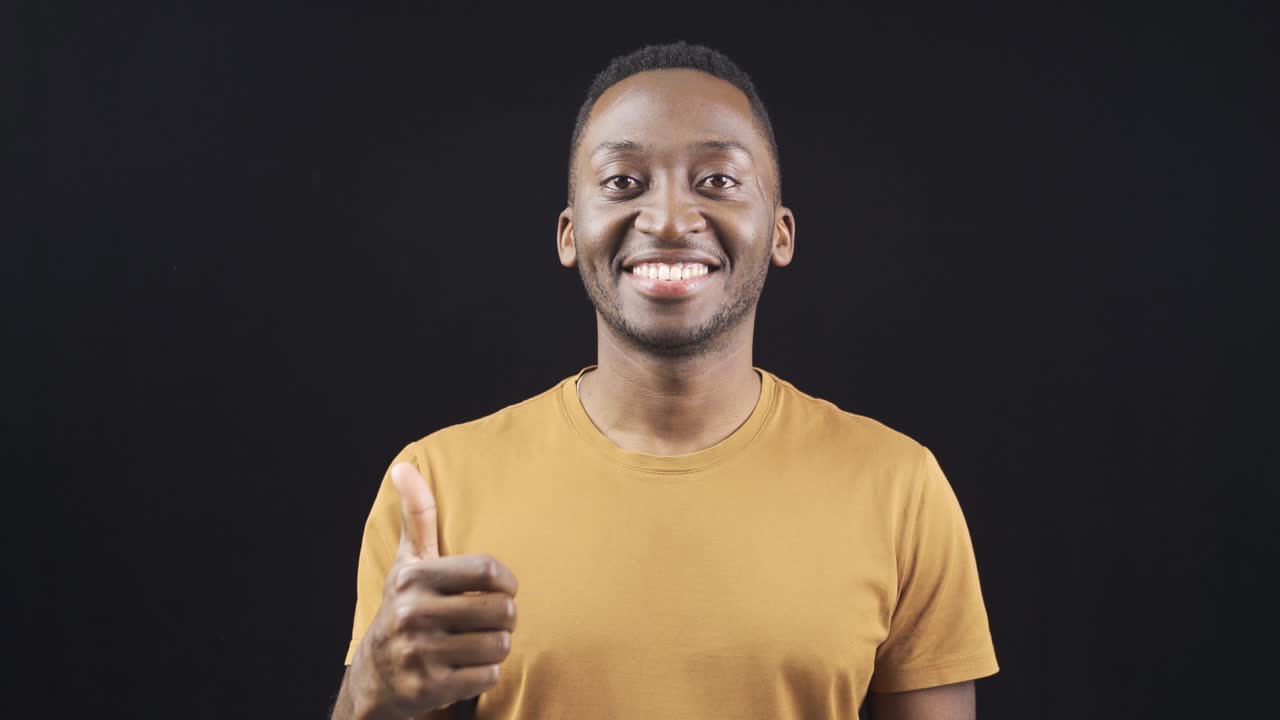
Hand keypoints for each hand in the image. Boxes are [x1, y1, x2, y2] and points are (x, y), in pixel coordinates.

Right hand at [350, 462, 518, 717]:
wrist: (376, 677)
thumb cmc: (406, 608)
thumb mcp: (409, 562)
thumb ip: (417, 515)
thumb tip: (404, 466)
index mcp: (415, 578)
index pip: (488, 571)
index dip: (507, 582)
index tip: (503, 589)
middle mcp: (413, 613)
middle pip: (501, 611)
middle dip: (504, 618)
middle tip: (489, 621)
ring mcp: (420, 653)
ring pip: (498, 645)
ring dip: (496, 646)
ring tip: (477, 642)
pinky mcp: (429, 687)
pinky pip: (489, 676)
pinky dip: (485, 674)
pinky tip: (465, 667)